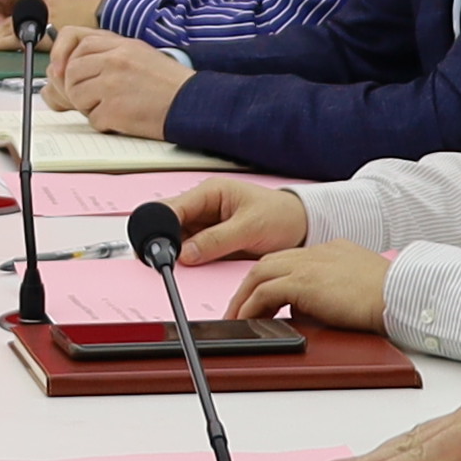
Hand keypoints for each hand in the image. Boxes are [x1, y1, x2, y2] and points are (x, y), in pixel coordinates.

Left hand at [48, 23, 188, 137]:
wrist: (194, 103)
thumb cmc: (167, 83)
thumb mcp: (138, 55)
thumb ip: (103, 58)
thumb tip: (59, 78)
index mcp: (120, 44)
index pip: (76, 40)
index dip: (64, 56)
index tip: (60, 70)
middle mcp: (114, 60)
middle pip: (71, 72)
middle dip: (75, 88)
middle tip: (92, 98)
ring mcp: (112, 84)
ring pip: (76, 96)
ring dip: (89, 107)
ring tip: (113, 107)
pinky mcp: (114, 109)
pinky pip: (93, 119)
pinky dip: (105, 123)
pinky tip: (124, 118)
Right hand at [169, 178, 310, 265]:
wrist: (301, 228)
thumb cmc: (282, 216)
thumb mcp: (250, 228)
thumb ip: (216, 240)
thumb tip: (187, 252)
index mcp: (210, 192)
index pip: (174, 207)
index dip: (161, 227)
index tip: (158, 248)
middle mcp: (204, 207)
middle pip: (170, 224)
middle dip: (165, 241)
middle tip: (167, 261)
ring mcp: (206, 225)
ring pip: (177, 240)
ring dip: (177, 253)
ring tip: (182, 265)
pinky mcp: (212, 241)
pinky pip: (192, 251)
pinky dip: (189, 261)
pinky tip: (193, 267)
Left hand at [234, 239, 395, 329]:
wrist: (400, 295)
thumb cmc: (387, 299)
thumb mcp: (352, 292)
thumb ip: (326, 295)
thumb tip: (303, 314)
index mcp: (330, 251)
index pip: (289, 261)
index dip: (270, 279)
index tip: (261, 299)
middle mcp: (316, 252)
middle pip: (268, 264)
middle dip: (249, 288)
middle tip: (239, 311)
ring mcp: (308, 264)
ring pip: (260, 274)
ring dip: (245, 298)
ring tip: (238, 320)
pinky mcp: (303, 282)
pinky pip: (264, 293)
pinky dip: (252, 308)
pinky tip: (249, 323)